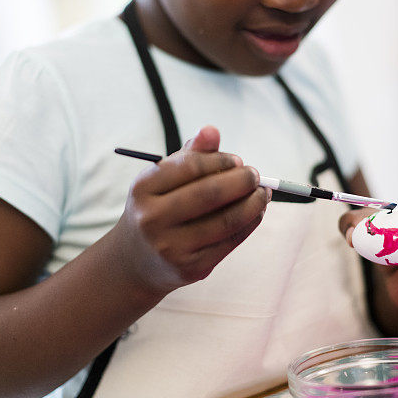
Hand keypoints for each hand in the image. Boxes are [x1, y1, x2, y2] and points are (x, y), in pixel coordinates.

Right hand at [115, 126, 270, 293]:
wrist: (135, 262)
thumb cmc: (156, 209)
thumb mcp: (162, 180)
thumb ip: (189, 154)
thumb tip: (212, 130)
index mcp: (143, 189)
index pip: (191, 166)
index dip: (221, 160)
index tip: (238, 160)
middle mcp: (152, 218)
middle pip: (210, 193)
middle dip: (241, 180)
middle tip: (255, 175)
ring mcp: (171, 246)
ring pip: (226, 220)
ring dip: (253, 203)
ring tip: (263, 193)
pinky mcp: (191, 267)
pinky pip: (230, 241)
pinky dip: (249, 223)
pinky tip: (256, 212)